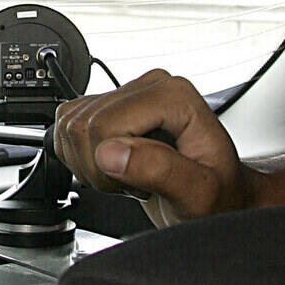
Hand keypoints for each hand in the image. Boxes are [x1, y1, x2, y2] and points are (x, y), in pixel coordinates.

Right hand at [52, 69, 253, 224]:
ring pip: (68, 124)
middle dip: (98, 168)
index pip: (103, 125)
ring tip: (127, 175)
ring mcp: (127, 94)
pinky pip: (65, 126)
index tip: (141, 184)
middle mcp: (149, 86)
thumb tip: (110, 152)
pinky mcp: (108, 107)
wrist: (219, 198)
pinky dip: (80, 157)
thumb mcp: (200, 195)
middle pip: (82, 125)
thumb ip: (160, 171)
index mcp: (172, 96)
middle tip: (135, 183)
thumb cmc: (218, 195)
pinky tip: (114, 166)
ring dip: (89, 163)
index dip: (110, 166)